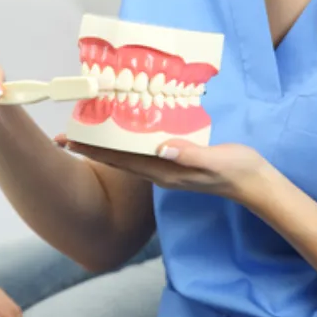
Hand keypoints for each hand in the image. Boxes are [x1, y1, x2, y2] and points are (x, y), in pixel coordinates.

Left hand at [55, 135, 274, 206]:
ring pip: (126, 156)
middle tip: (63, 137)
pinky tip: (120, 133)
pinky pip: (141, 152)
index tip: (69, 141)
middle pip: (116, 159)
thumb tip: (161, 147)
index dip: (94, 150)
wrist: (254, 183)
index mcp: (164, 170)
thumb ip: (189, 155)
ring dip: (104, 145)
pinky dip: (125, 142)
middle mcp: (159, 171)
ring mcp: (166, 168)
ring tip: (84, 132)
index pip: (121, 160)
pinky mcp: (174, 161)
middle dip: (90, 148)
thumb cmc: (236, 169)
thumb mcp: (214, 160)